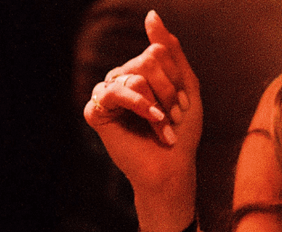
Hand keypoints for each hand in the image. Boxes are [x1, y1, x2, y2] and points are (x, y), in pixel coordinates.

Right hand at [83, 10, 202, 231]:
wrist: (172, 167)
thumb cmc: (181, 132)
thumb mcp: (185, 84)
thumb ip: (169, 49)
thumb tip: (150, 15)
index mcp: (140, 73)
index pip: (156, 51)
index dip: (175, 77)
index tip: (183, 104)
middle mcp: (121, 80)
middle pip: (146, 60)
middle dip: (168, 90)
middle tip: (173, 116)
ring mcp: (107, 96)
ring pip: (133, 75)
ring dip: (157, 102)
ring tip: (164, 124)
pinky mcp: (96, 113)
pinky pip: (114, 91)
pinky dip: (138, 105)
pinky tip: (152, 120)